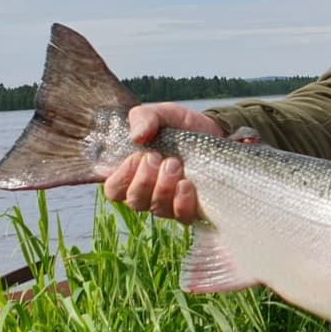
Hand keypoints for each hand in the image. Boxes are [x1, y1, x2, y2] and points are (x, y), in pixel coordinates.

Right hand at [103, 103, 224, 222]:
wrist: (216, 132)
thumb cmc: (181, 127)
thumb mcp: (162, 114)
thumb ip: (144, 118)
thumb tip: (137, 136)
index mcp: (133, 172)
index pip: (114, 189)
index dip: (122, 177)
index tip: (138, 156)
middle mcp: (148, 192)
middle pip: (135, 201)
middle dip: (145, 180)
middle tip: (159, 158)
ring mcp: (170, 203)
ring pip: (157, 209)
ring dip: (164, 187)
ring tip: (175, 164)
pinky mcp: (192, 208)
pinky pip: (182, 217)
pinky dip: (182, 202)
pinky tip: (187, 184)